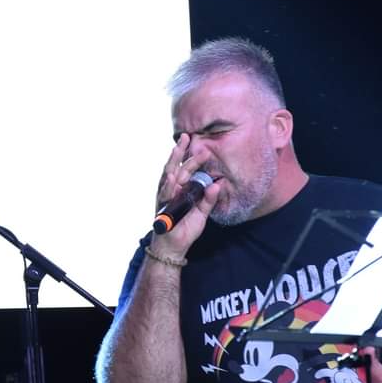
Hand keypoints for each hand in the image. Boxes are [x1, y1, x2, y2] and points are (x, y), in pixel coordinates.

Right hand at [149, 133, 220, 257]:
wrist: (174, 246)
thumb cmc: (186, 229)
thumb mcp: (202, 213)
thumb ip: (209, 199)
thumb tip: (218, 184)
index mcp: (181, 189)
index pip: (186, 169)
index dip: (192, 157)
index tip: (201, 145)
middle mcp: (171, 190)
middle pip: (176, 167)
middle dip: (181, 152)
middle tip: (188, 136)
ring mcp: (165, 197)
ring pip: (168, 175)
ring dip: (173, 162)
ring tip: (178, 148)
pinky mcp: (162, 206)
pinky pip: (165, 194)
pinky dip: (168, 185)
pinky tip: (172, 176)